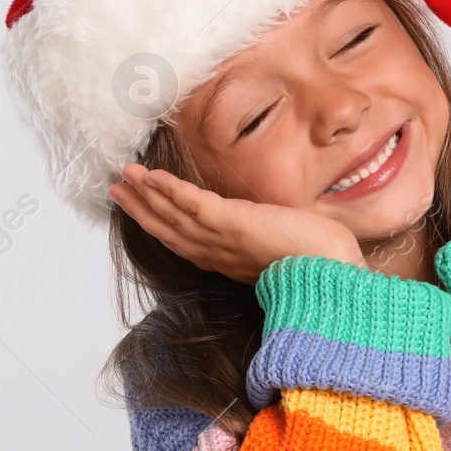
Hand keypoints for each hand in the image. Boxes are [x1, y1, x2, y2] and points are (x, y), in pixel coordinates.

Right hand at [108, 165, 366, 284]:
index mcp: (229, 261)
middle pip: (169, 229)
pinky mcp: (234, 224)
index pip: (185, 240)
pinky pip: (192, 204)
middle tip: (116, 188)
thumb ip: (267, 238)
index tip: (141, 206)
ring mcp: (224, 240)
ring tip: (124, 176)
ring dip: (146, 194)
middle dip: (141, 208)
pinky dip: (170, 190)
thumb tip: (271, 226)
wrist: (333, 274)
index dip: (159, 223)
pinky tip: (152, 176)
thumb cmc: (320, 264)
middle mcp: (219, 254)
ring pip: (173, 215)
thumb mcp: (284, 248)